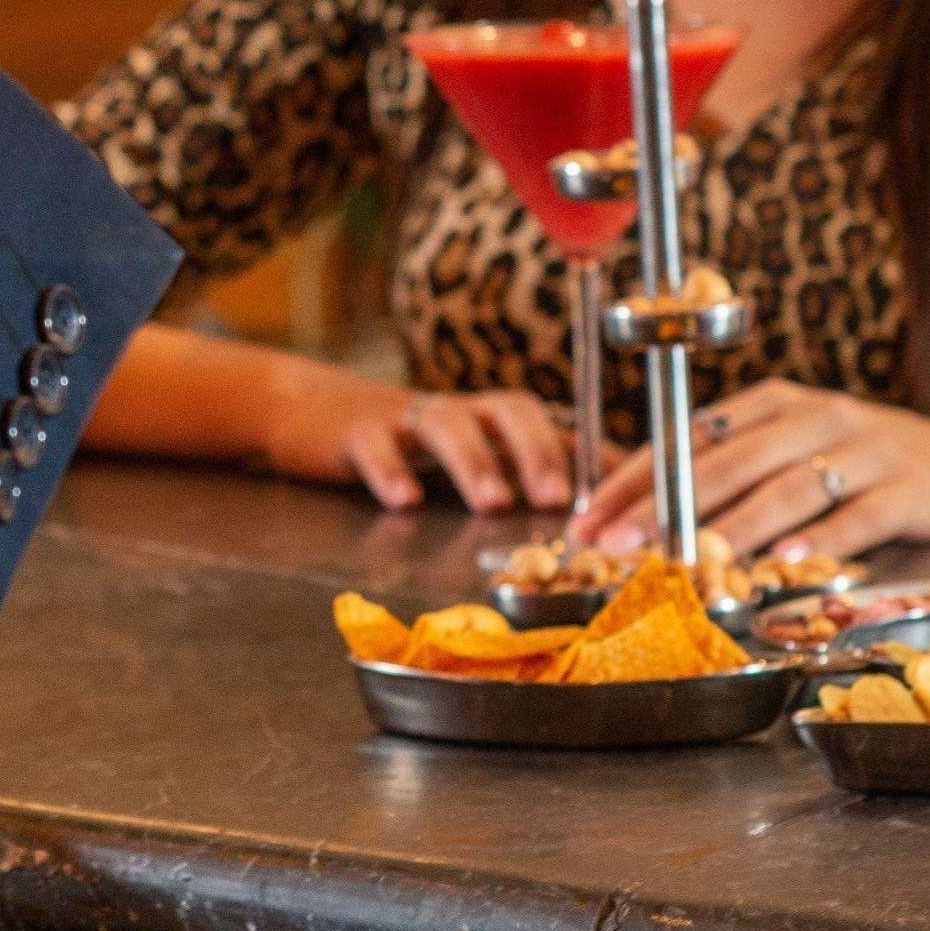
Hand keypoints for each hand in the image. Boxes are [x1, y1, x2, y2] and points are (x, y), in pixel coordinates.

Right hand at [259, 363, 572, 514]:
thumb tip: (590, 522)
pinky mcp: (354, 430)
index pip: (553, 425)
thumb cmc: (402, 447)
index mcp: (488, 422)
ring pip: (447, 423)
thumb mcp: (462, 456)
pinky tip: (404, 501)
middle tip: (556, 497)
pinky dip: (391, 470)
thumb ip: (513, 478)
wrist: (307, 411)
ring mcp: (405, 418)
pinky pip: (374, 443)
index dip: (589, 453)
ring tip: (493, 502)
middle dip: (538, 450)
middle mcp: (457, 412)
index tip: (622, 492)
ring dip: (475, 462)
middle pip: (508, 408)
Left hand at [568, 379, 929, 559]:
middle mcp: (815, 416)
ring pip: (786, 487)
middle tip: (617, 544)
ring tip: (689, 557)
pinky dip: (822, 537)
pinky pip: (859, 514)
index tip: (588, 517)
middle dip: (664, 507)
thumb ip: (734, 475)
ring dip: (733, 527)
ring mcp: (865, 449)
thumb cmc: (863, 466)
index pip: (687, 436)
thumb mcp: (795, 454)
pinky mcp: (910, 487)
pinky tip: (787, 559)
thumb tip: (647, 520)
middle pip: (727, 462)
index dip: (634, 478)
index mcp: (774, 404)